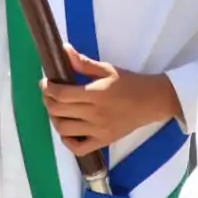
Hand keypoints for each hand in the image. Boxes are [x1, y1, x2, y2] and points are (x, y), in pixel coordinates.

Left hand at [39, 46, 182, 155]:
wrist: (151, 102)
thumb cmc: (129, 83)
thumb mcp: (107, 69)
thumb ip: (83, 63)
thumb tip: (63, 49)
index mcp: (96, 94)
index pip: (62, 95)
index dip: (48, 89)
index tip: (45, 83)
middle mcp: (95, 114)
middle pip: (59, 111)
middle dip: (48, 101)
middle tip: (49, 93)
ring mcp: (99, 130)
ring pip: (65, 129)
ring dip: (54, 119)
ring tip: (56, 109)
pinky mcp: (103, 142)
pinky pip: (78, 148)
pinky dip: (67, 141)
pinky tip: (67, 130)